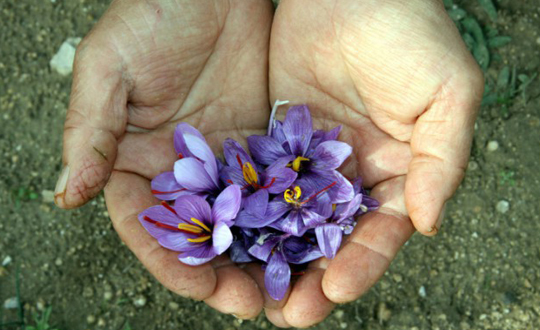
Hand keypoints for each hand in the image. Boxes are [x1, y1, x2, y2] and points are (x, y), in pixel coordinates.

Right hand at [54, 0, 273, 318]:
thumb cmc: (153, 16)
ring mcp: (224, 162)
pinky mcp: (261, 145)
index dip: (170, 261)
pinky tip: (308, 241)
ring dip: (259, 257)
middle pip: (198, 235)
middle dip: (223, 273)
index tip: (201, 289)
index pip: (147, 225)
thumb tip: (68, 194)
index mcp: (136, 162)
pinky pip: (274, 188)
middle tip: (252, 304)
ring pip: (240, 221)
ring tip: (286, 288)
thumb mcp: (110, 67)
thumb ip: (90, 130)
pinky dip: (287, 218)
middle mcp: (181, 172)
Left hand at [266, 0, 482, 326]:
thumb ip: (442, 160)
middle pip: (332, 238)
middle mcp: (353, 176)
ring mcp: (312, 162)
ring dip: (273, 259)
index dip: (362, 263)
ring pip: (291, 221)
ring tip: (251, 294)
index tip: (337, 290)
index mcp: (399, 173)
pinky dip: (245, 215)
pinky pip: (260, 185)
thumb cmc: (408, 33)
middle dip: (312, 277)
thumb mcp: (445, 93)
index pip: (381, 232)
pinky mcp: (276, 143)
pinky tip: (226, 241)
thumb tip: (429, 224)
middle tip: (288, 314)